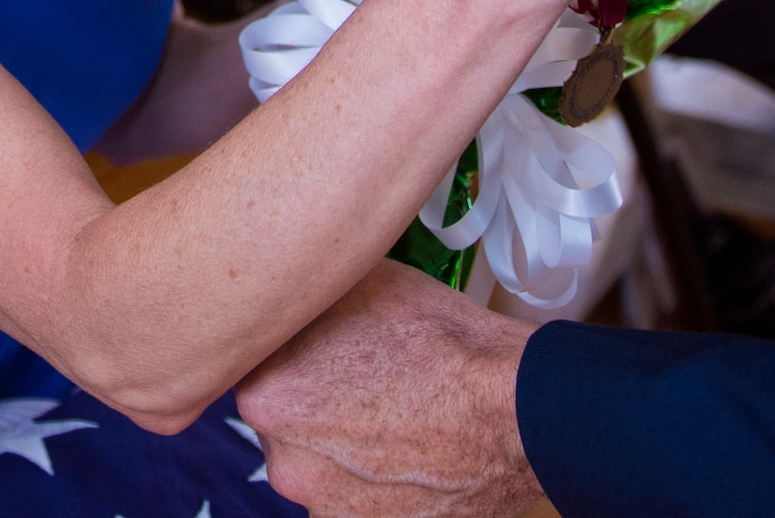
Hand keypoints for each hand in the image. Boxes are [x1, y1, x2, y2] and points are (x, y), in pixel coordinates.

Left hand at [239, 261, 540, 517]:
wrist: (515, 408)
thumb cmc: (445, 343)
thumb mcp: (362, 280)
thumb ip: (309, 297)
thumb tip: (293, 286)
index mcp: (270, 398)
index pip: (258, 367)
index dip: (295, 348)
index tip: (325, 342)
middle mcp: (286, 465)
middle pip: (286, 421)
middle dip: (316, 399)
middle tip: (367, 373)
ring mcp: (328, 509)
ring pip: (323, 463)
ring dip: (346, 442)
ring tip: (399, 408)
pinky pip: (359, 497)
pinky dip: (378, 477)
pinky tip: (413, 444)